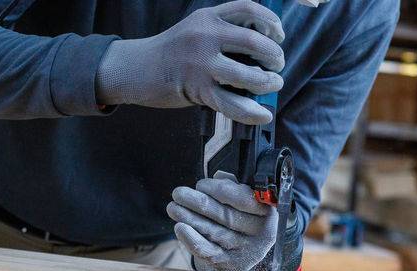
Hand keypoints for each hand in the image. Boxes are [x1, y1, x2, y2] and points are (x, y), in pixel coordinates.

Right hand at [95, 0, 284, 124]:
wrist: (137, 68)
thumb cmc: (174, 52)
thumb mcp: (197, 29)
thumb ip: (225, 32)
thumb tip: (264, 48)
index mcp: (208, 17)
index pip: (249, 9)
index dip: (271, 22)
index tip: (278, 35)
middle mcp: (205, 36)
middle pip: (254, 42)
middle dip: (274, 56)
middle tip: (277, 65)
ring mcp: (201, 64)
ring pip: (247, 75)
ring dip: (267, 82)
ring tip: (273, 84)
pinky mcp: (197, 89)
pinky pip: (232, 104)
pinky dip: (252, 112)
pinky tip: (263, 114)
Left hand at [167, 172, 277, 270]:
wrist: (242, 254)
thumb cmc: (242, 220)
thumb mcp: (246, 202)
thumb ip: (235, 187)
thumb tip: (220, 177)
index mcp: (267, 214)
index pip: (244, 200)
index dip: (220, 190)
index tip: (201, 185)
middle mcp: (260, 235)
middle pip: (226, 216)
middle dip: (199, 202)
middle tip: (179, 193)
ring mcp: (246, 252)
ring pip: (214, 232)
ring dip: (189, 218)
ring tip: (173, 207)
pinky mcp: (229, 265)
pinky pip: (208, 251)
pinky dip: (192, 239)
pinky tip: (179, 227)